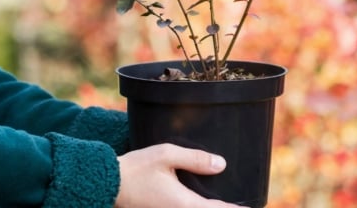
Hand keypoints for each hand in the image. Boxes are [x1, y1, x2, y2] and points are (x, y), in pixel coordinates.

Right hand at [115, 143, 241, 206]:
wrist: (105, 184)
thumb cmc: (135, 168)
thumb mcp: (166, 155)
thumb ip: (195, 159)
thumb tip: (221, 165)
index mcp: (183, 204)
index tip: (251, 207)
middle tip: (241, 204)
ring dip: (210, 207)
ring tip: (223, 202)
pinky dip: (198, 207)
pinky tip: (200, 201)